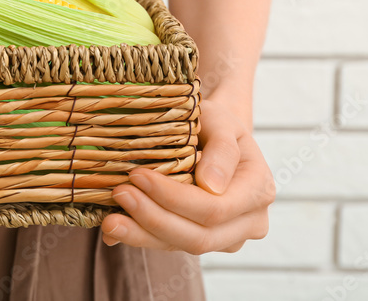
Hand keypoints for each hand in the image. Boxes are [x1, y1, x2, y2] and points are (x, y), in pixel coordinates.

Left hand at [100, 97, 273, 253]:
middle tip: (118, 195)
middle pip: (200, 236)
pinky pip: (171, 245)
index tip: (137, 176)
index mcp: (259, 190)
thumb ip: (222, 149)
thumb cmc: (216, 123)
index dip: (173, 198)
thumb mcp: (221, 121)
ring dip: (142, 235)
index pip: (214, 208)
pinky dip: (141, 237)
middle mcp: (250, 222)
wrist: (214, 136)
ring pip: (182, 246)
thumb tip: (211, 185)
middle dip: (154, 218)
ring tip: (109, 222)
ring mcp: (227, 237)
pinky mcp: (202, 240)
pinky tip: (114, 230)